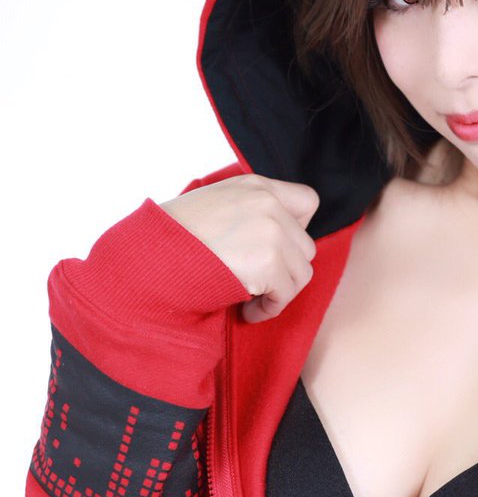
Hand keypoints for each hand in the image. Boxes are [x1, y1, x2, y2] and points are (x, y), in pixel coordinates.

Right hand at [159, 174, 319, 323]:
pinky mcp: (269, 262)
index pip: (308, 201)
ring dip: (278, 292)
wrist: (150, 256)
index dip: (298, 230)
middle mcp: (268, 203)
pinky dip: (268, 309)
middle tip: (257, 284)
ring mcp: (271, 231)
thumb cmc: (173, 237)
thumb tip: (275, 240)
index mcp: (256, 185)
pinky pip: (286, 295)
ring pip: (301, 273)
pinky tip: (246, 311)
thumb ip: (249, 211)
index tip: (277, 249)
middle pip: (306, 246)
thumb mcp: (215, 204)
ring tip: (249, 299)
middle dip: (285, 270)